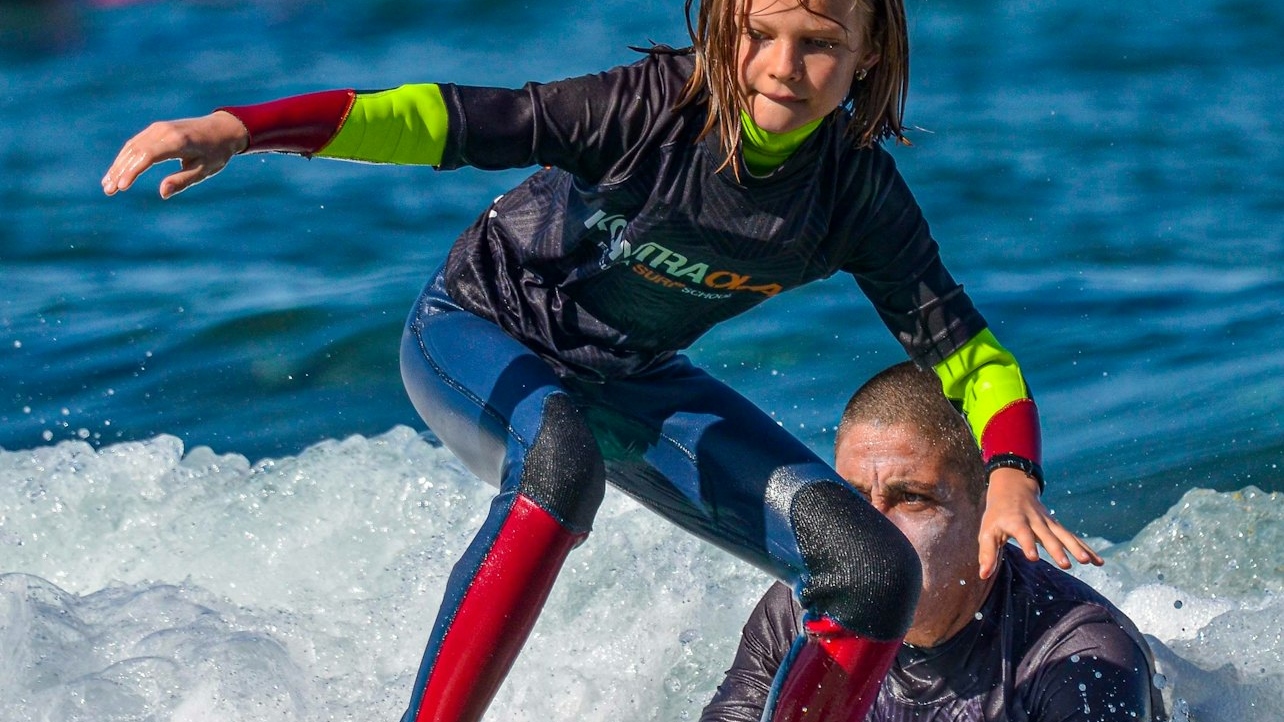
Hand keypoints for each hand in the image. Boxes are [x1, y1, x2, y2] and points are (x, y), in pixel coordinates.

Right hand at [102, 111, 248, 198]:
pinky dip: (125, 157)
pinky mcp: (156, 129)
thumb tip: (163, 193)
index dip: (133, 171)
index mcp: (178, 142)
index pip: (148, 156)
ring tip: (107, 185)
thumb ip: (183, 180)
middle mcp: (164, 131)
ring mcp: (159, 128)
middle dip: (120, 171)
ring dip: (118, 165)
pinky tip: (118, 171)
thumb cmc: (216, 153)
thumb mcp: (204, 170)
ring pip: (132, 147)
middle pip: (135, 151)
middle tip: (108, 191)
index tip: (122, 187)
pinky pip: (136, 143)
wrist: (222, 128)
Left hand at [976, 467, 1103, 578]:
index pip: (1022, 533)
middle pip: (1047, 535)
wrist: (1013, 488)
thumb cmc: (997, 514)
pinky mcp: (1056, 526)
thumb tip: (983, 575)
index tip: (1034, 557)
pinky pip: (1073, 537)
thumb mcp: (987, 531)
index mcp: (1016, 520)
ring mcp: (1048, 522)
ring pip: (1064, 535)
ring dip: (1076, 548)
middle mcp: (1034, 521)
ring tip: (1089, 562)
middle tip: (1066, 564)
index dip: (1028, 544)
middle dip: (1056, 549)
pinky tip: (1099, 561)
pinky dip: (1086, 548)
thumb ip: (987, 553)